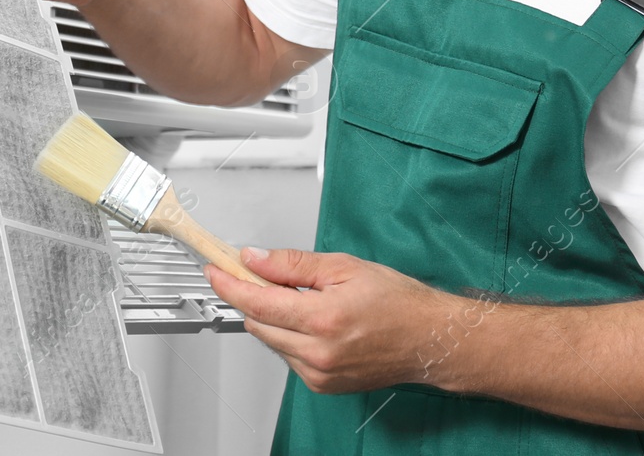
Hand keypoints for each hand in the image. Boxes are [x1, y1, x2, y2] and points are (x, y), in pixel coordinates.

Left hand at [204, 247, 451, 394]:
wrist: (428, 339)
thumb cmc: (396, 302)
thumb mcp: (344, 267)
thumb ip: (292, 264)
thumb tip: (255, 259)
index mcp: (323, 319)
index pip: (257, 302)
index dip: (229, 284)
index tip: (215, 270)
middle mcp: (318, 353)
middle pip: (258, 322)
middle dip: (253, 296)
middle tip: (261, 274)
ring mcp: (319, 374)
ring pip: (271, 340)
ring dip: (272, 317)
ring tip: (301, 298)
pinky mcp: (322, 385)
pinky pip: (288, 356)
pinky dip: (289, 336)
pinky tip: (311, 321)